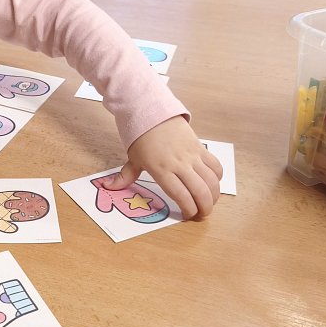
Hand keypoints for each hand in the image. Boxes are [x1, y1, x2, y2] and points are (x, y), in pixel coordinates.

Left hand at [100, 116, 222, 219]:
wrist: (151, 111)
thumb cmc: (141, 136)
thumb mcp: (132, 158)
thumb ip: (125, 176)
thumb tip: (108, 187)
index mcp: (161, 170)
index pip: (181, 196)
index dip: (188, 209)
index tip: (188, 216)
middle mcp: (179, 164)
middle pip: (201, 191)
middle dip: (205, 208)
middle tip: (202, 215)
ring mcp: (192, 155)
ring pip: (212, 180)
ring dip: (214, 195)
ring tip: (209, 202)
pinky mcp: (199, 147)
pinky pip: (215, 165)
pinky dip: (217, 177)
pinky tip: (212, 183)